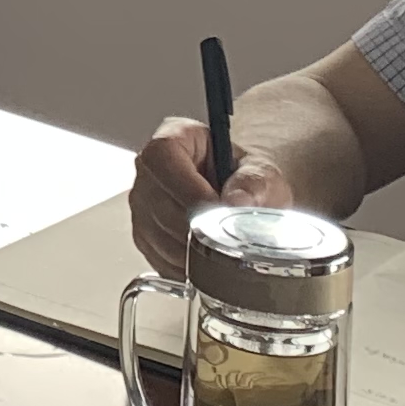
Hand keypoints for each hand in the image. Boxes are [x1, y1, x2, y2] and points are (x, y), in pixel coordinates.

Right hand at [129, 112, 294, 271]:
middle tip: (226, 239)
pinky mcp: (144, 235)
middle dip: (194, 226)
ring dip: (189, 250)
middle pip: (157, 200)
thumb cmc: (246, 181)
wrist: (243, 203)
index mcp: (175, 139)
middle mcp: (150, 169)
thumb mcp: (262, 174)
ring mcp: (142, 203)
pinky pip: (157, 256)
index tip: (214, 210)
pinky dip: (184, 267)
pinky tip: (207, 263)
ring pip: (155, 233)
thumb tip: (237, 201)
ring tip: (221, 252)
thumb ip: (255, 183)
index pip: (163, 157)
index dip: (186, 186)